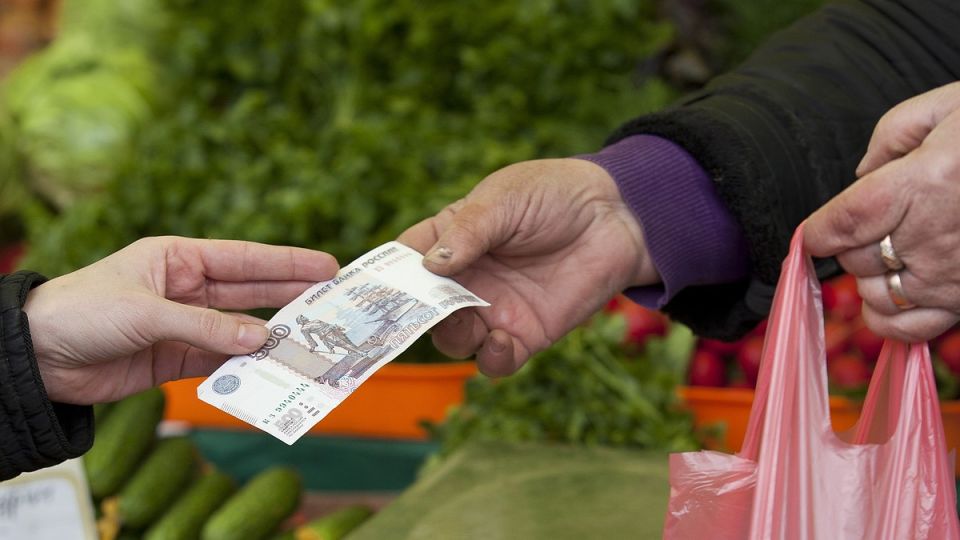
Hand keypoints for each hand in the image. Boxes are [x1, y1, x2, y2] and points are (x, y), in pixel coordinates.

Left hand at [23, 237, 338, 403]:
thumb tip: (261, 337)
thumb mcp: (145, 312)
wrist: (33, 357)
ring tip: (310, 340)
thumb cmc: (81, 311)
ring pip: (238, 329)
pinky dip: (242, 366)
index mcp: (177, 258)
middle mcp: (184, 289)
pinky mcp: (172, 359)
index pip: (243, 258)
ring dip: (269, 336)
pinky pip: (218, 360)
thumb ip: (205, 326)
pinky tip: (268, 368)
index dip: (286, 262)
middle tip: (332, 302)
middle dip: (290, 296)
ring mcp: (181, 325)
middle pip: (249, 292)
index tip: (326, 266)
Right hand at [398, 158, 656, 375]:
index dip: (382, 280)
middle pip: (420, 310)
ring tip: (469, 319)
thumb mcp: (503, 200)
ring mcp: (492, 310)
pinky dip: (492, 358)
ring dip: (451, 335)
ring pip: (452, 340)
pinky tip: (502, 341)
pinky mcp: (526, 334)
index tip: (365, 295)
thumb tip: (430, 267)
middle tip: (411, 317)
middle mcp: (464, 280)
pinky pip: (495, 361)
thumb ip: (468, 232)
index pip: (403, 265)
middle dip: (411, 317)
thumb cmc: (553, 195)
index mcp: (448, 240)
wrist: (616, 217)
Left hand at [805, 82, 959, 341]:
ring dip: (872, 278)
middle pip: (857, 261)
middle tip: (879, 224)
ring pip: (877, 297)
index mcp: (926, 184)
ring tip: (893, 253)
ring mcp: (956, 277)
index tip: (816, 229)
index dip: (818, 230)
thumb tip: (863, 175)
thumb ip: (890, 138)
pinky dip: (890, 318)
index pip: (844, 222)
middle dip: (853, 244)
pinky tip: (897, 292)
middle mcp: (938, 238)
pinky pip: (911, 330)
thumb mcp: (946, 107)